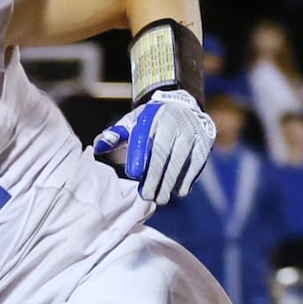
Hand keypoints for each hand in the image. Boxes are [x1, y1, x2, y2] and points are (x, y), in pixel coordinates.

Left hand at [93, 88, 215, 204]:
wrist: (182, 105)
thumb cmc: (151, 120)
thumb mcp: (132, 121)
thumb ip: (115, 135)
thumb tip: (98, 147)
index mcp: (154, 116)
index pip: (145, 138)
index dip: (140, 156)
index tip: (133, 174)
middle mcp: (175, 123)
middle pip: (165, 154)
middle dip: (155, 177)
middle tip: (147, 195)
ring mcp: (193, 133)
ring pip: (182, 161)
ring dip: (171, 183)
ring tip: (160, 198)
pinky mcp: (205, 143)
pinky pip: (196, 165)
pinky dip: (187, 179)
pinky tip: (177, 191)